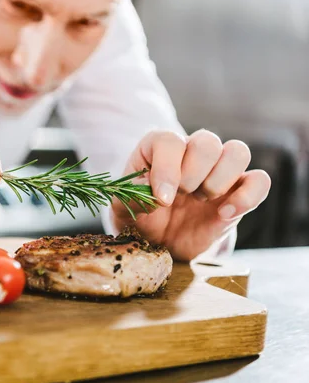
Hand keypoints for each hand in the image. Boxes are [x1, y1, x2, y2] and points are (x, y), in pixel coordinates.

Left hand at [111, 129, 270, 260]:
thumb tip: (160, 193)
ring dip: (220, 179)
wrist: (157, 241)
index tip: (162, 198)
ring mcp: (217, 171)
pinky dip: (248, 196)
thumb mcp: (123, 207)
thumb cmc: (138, 216)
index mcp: (158, 148)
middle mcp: (190, 153)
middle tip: (182, 196)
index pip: (169, 140)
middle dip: (193, 174)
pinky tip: (224, 214)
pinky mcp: (238, 193)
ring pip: (238, 151)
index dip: (167, 168)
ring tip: (201, 200)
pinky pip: (260, 181)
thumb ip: (134, 196)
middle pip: (207, 140)